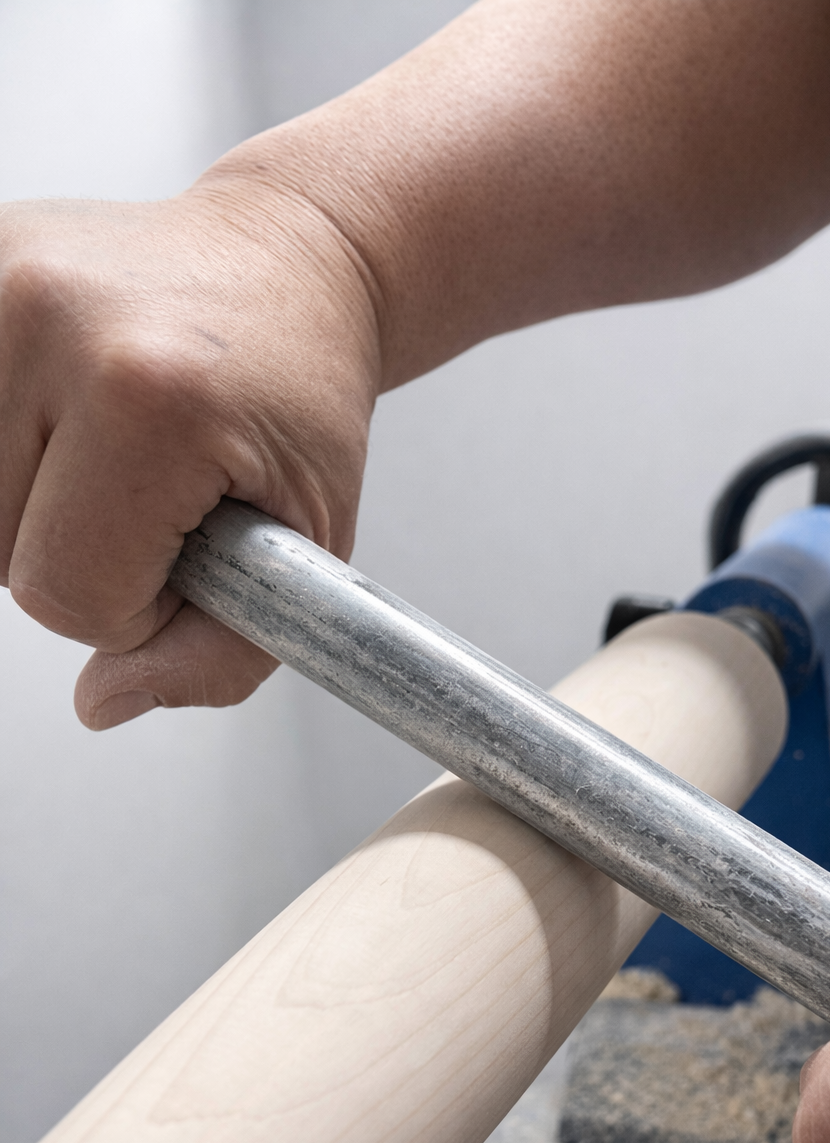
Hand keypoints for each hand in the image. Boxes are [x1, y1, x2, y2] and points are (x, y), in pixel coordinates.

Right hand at [0, 180, 379, 727]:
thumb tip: (100, 706)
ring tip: (114, 451)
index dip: (130, 610)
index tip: (186, 555)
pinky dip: (6, 452)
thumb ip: (217, 657)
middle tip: (155, 493)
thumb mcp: (309, 546)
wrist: (293, 257)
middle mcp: (48, 321)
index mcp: (151, 396)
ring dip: (32, 507)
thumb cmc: (303, 395)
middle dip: (79, 556)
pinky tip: (66, 417)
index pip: (64, 596)